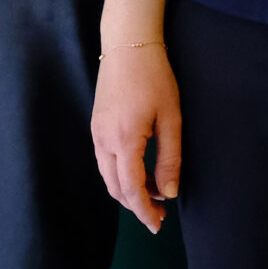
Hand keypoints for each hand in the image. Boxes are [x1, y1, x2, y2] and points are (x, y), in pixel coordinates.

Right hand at [90, 0, 180, 233]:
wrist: (128, 45)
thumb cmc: (155, 77)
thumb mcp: (171, 117)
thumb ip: (170, 157)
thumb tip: (169, 192)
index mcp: (123, 139)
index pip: (131, 188)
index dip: (144, 209)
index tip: (158, 224)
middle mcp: (103, 140)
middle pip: (115, 187)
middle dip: (136, 205)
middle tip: (160, 215)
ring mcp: (96, 133)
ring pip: (108, 176)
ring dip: (128, 191)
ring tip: (154, 195)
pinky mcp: (96, 127)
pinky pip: (105, 162)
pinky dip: (121, 175)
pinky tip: (140, 173)